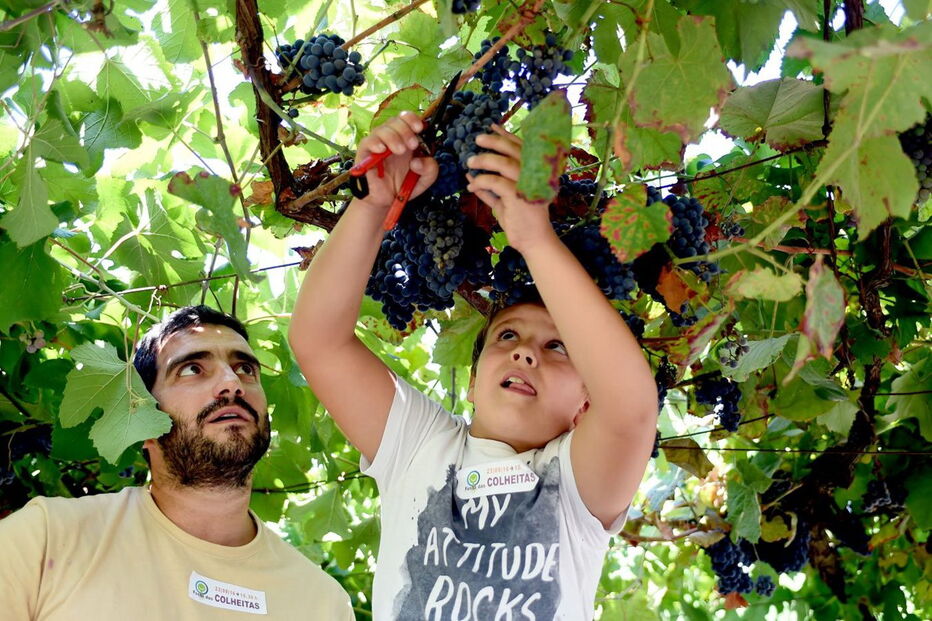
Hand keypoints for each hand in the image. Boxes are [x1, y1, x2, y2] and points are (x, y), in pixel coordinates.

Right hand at [354, 111, 438, 211]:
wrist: (386, 201)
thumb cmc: (403, 186)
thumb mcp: (425, 179)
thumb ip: (431, 169)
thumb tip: (417, 160)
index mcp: (406, 139)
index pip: (406, 118)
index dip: (413, 119)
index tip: (419, 128)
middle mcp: (391, 138)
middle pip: (395, 120)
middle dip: (406, 130)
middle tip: (412, 145)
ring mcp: (377, 144)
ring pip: (382, 129)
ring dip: (394, 137)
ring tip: (400, 151)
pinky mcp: (365, 153)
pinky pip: (367, 141)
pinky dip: (376, 142)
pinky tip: (382, 150)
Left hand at [465, 126, 556, 252]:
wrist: (534, 241)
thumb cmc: (521, 221)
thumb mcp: (504, 200)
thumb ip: (492, 187)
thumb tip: (472, 176)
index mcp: (536, 173)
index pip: (522, 148)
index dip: (507, 136)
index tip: (492, 126)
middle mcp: (536, 175)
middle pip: (514, 151)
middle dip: (494, 142)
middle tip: (477, 139)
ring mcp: (528, 185)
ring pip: (504, 164)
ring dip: (485, 160)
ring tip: (470, 161)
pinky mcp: (518, 197)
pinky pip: (495, 182)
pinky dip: (481, 181)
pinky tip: (471, 185)